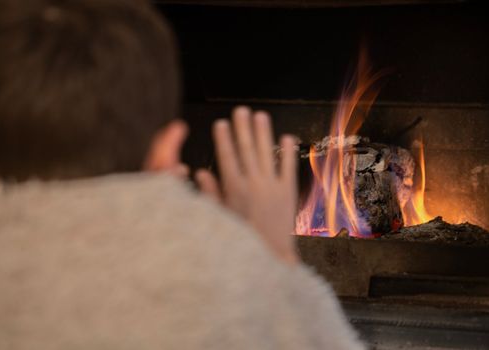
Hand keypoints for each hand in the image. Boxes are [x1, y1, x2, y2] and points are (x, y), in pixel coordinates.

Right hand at [195, 106, 298, 263]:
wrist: (270, 255)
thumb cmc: (242, 238)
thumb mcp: (221, 217)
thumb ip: (212, 193)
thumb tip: (200, 172)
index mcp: (234, 189)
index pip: (227, 157)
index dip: (223, 139)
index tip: (221, 123)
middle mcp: (253, 183)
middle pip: (246, 149)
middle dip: (243, 128)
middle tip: (241, 110)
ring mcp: (272, 186)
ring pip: (266, 153)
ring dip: (263, 133)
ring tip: (260, 115)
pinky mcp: (288, 192)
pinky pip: (288, 168)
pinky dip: (289, 152)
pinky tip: (287, 136)